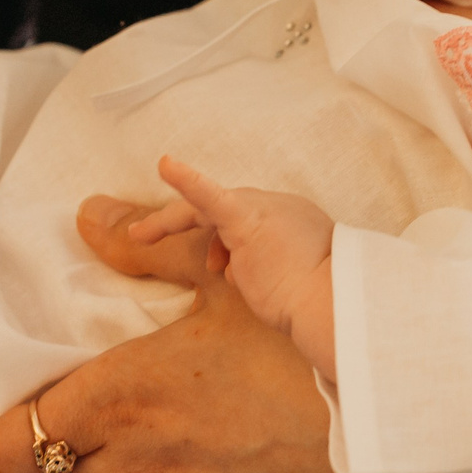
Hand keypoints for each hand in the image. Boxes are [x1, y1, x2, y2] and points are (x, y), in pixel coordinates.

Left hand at [142, 159, 332, 352]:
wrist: (333, 307)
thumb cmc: (319, 306)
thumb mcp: (289, 283)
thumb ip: (260, 269)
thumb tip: (231, 273)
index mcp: (293, 220)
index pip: (247, 222)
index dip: (227, 245)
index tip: (224, 274)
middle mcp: (278, 208)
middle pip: (224, 209)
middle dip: (189, 227)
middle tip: (146, 236)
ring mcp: (262, 211)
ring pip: (204, 207)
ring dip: (168, 221)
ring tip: (139, 235)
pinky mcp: (245, 221)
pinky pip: (209, 196)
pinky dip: (187, 180)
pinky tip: (166, 165)